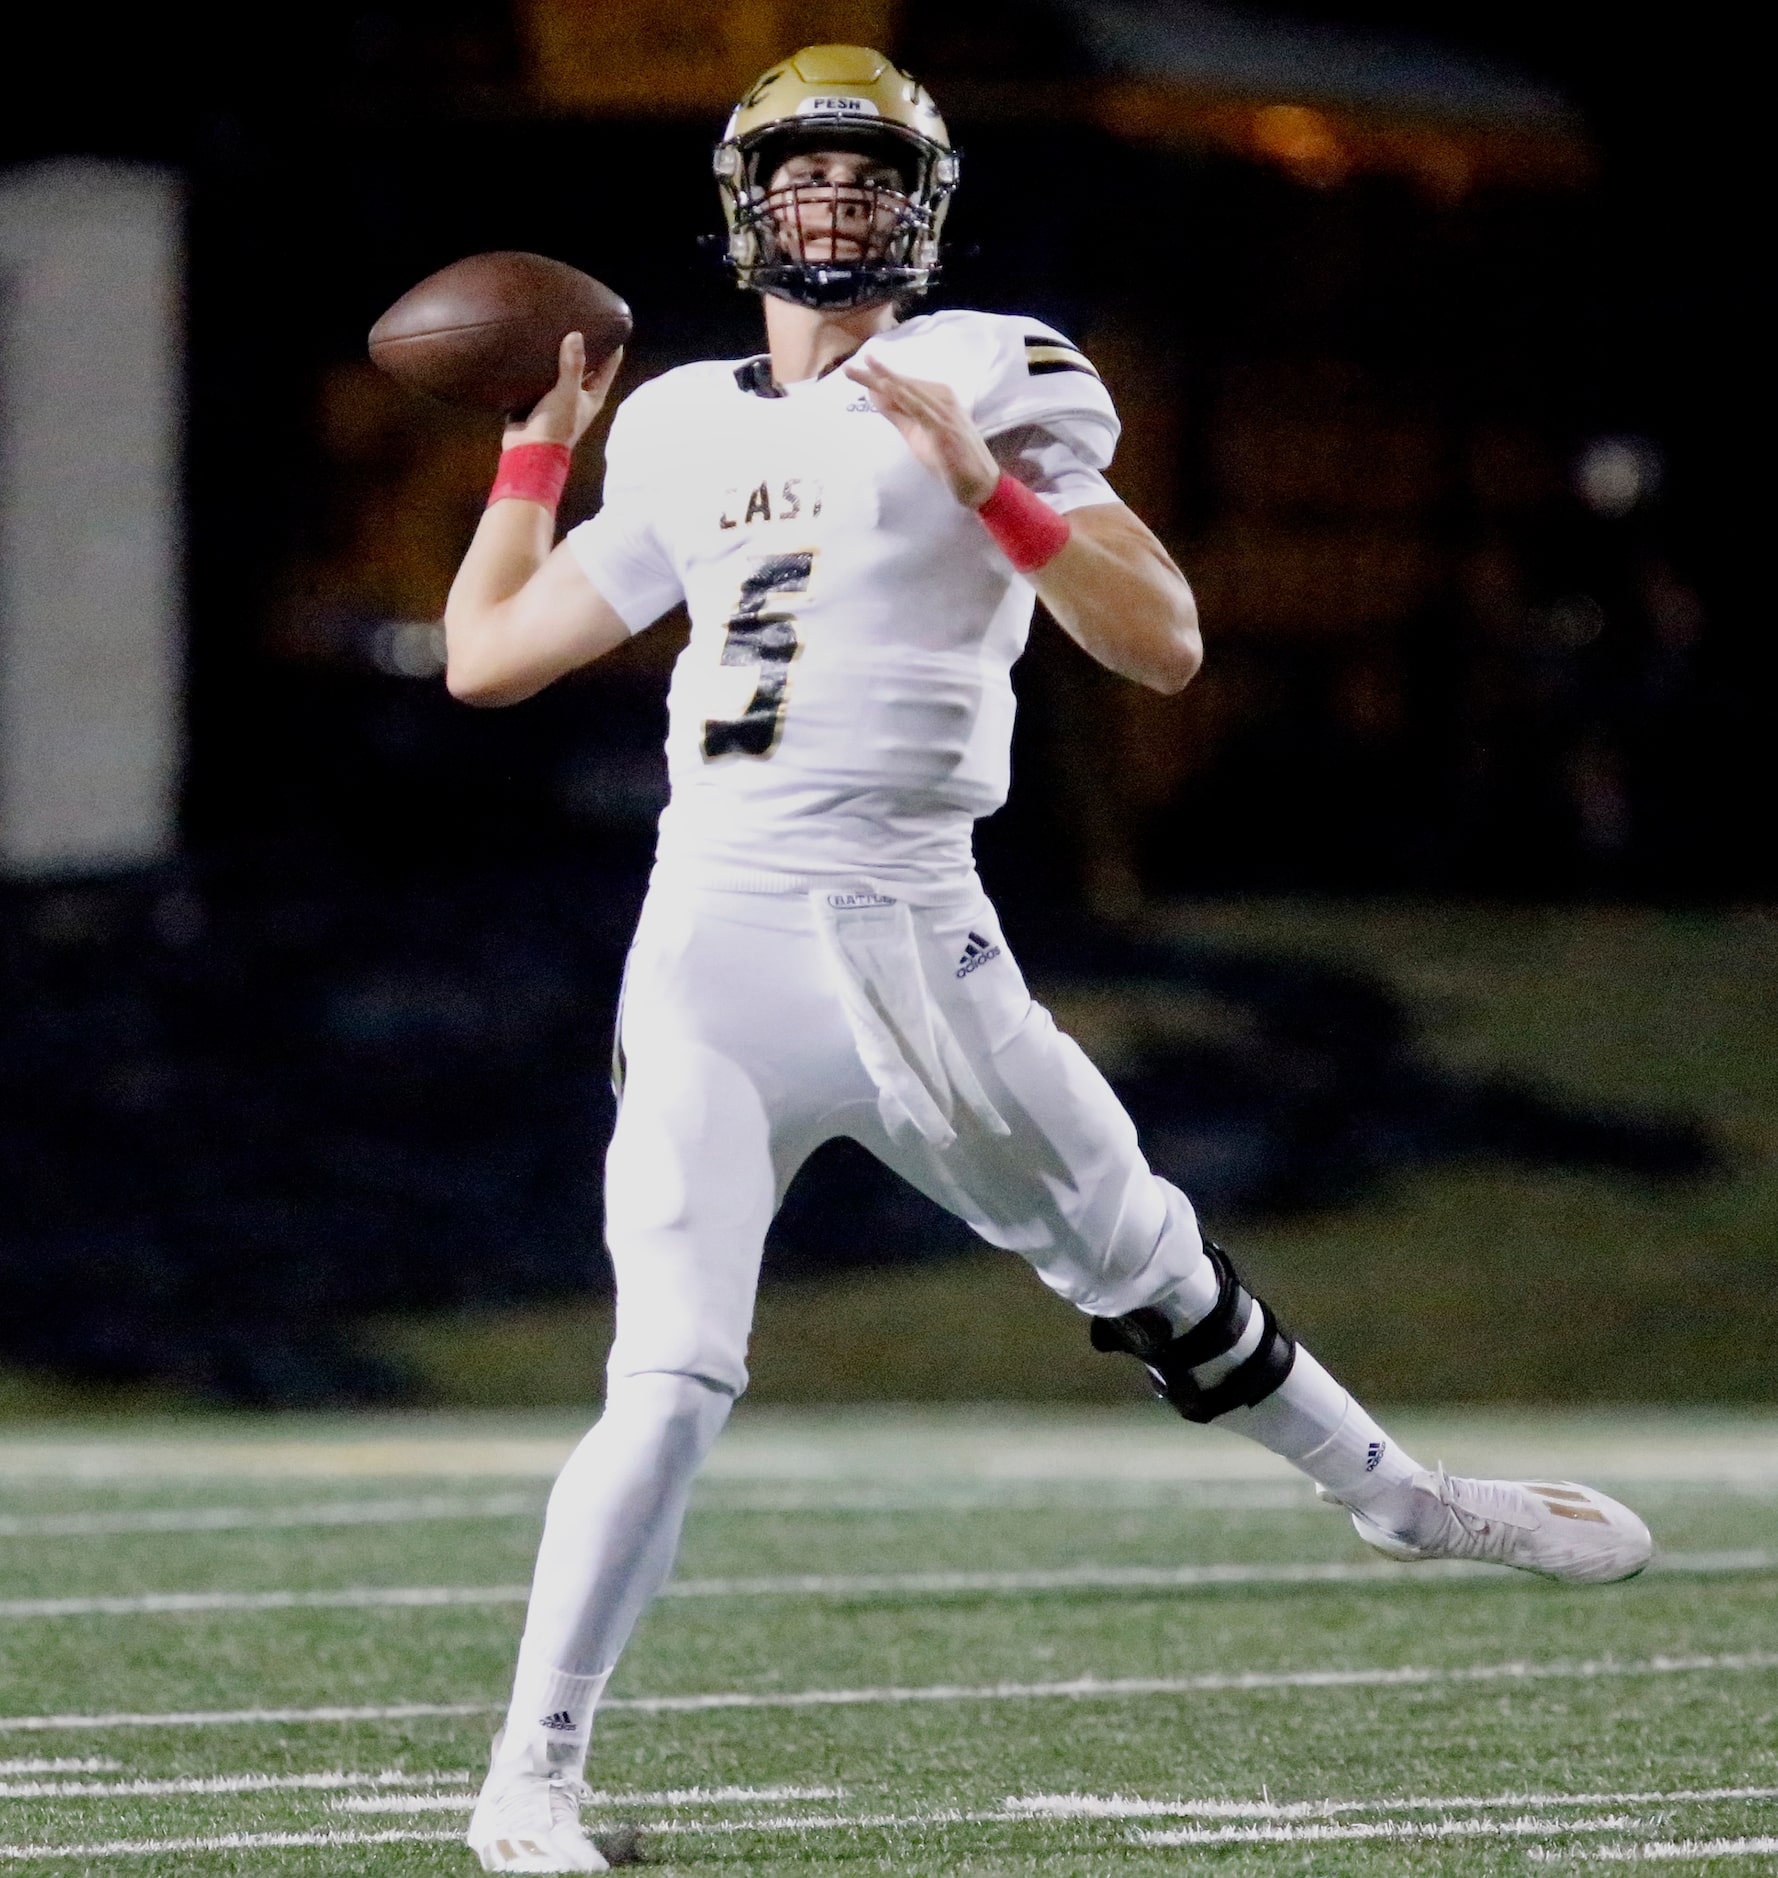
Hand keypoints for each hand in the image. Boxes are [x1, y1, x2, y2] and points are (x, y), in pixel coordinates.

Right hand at [502, 331, 623, 452]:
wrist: (528, 450)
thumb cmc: (556, 425)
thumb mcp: (567, 393)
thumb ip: (572, 365)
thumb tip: (576, 335)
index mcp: (592, 395)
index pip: (609, 365)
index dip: (613, 344)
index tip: (611, 322)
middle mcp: (578, 395)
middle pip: (585, 364)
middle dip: (583, 344)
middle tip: (577, 317)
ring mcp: (557, 397)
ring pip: (560, 369)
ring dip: (557, 352)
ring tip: (553, 325)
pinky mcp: (536, 398)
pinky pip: (537, 376)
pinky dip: (536, 363)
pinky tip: (530, 344)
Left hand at [844, 354, 1000, 508]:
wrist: (979, 484)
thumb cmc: (949, 458)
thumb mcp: (916, 433)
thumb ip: (897, 414)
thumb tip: (874, 395)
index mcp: (937, 397)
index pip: (903, 384)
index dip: (878, 375)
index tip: (854, 368)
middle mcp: (943, 399)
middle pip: (903, 384)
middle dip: (875, 376)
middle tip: (847, 368)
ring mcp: (945, 413)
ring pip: (911, 393)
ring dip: (886, 381)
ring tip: (863, 372)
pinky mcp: (945, 429)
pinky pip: (922, 410)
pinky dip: (904, 397)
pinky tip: (887, 388)